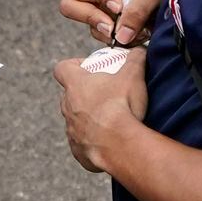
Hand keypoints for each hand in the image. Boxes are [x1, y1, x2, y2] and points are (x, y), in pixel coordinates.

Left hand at [52, 49, 147, 173]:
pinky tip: (112, 139)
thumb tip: (139, 51)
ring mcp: (70, 130)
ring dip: (90, 117)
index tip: (91, 67)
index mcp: (75, 85)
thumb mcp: (133, 75)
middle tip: (107, 93)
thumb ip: (135, 59)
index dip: (74, 65)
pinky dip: (95, 139)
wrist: (119, 145)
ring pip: (76, 119)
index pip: (62, 68)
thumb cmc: (122, 106)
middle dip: (86, 93)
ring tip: (113, 119)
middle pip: (70, 95)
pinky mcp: (77, 150)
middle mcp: (67, 107)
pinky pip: (83, 142)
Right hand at [60, 0, 169, 46]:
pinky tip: (139, 34)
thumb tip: (120, 36)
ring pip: (90, 27)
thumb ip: (137, 9)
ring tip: (138, 30)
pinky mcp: (109, 26)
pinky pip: (105, 38)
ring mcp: (100, 10)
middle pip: (70, 7)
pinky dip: (121, 40)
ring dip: (112, 33)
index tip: (118, 7)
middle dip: (92, 18)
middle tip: (112, 28)